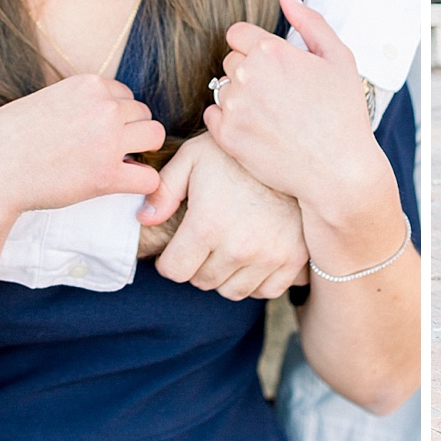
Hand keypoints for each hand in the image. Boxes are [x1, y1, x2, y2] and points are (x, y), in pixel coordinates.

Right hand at [0, 75, 163, 230]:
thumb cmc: (3, 138)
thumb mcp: (40, 99)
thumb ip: (71, 99)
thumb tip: (83, 106)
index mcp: (87, 85)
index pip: (125, 94)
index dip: (116, 115)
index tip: (100, 132)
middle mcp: (104, 107)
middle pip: (143, 114)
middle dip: (131, 132)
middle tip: (111, 152)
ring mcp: (108, 140)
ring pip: (155, 137)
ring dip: (142, 152)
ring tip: (121, 166)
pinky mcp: (107, 175)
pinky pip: (149, 176)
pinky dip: (143, 183)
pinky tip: (124, 187)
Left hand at [138, 132, 307, 298]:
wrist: (293, 150)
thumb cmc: (237, 154)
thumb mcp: (193, 158)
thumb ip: (164, 189)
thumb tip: (145, 219)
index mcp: (208, 225)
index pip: (174, 271)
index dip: (169, 260)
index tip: (176, 249)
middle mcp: (239, 248)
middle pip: (202, 281)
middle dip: (196, 266)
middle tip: (204, 242)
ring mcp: (270, 256)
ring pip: (232, 290)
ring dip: (224, 275)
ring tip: (227, 248)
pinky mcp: (294, 259)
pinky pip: (265, 291)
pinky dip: (256, 281)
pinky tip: (253, 257)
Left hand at [206, 0, 389, 215]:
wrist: (338, 170)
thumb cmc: (343, 112)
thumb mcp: (339, 57)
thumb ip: (309, 20)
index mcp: (271, 50)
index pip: (237, 33)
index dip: (255, 47)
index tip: (274, 66)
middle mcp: (247, 75)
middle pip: (230, 61)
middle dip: (249, 71)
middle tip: (280, 94)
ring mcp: (234, 107)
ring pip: (222, 88)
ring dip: (240, 96)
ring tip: (271, 114)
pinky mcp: (226, 137)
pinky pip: (213, 115)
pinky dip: (230, 120)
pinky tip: (258, 129)